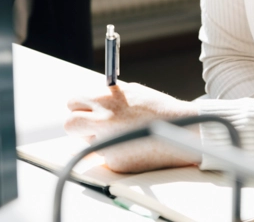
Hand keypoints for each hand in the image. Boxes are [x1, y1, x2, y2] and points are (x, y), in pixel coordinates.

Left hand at [65, 82, 202, 172]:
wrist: (183, 129)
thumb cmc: (157, 108)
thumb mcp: (130, 92)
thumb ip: (106, 97)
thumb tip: (87, 103)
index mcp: (105, 101)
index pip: (72, 102)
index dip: (79, 106)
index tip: (85, 109)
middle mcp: (102, 122)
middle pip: (70, 125)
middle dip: (77, 125)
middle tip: (91, 125)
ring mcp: (107, 144)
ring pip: (88, 142)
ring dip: (98, 138)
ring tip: (123, 133)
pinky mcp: (115, 163)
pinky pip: (105, 156)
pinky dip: (114, 152)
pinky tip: (132, 145)